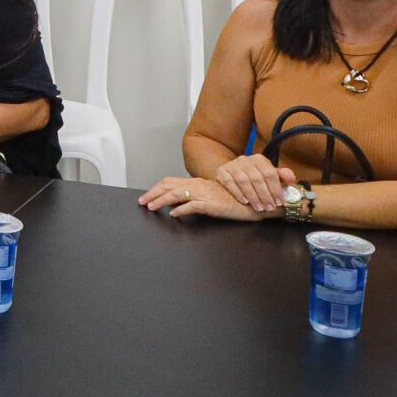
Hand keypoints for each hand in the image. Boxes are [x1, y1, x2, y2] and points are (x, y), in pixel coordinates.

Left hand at [137, 174, 265, 222]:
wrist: (254, 200)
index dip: (156, 188)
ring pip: (176, 194)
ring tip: (151, 207)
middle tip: (142, 202)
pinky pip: (192, 206)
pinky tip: (174, 215)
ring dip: (161, 201)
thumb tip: (174, 203)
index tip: (146, 196)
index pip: (170, 182)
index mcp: (196, 183)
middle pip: (169, 186)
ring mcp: (204, 194)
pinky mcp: (211, 204)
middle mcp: (198, 185)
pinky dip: (180, 210)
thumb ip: (193, 196)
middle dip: (153, 193)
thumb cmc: (232, 199)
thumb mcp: (210, 195)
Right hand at [207, 153, 293, 214]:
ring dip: (253, 196)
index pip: (270, 173)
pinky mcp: (221, 171)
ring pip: (244, 181)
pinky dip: (238, 193)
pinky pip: (229, 182)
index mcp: (259, 159)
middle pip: (257, 178)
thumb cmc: (253, 181)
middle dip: (265, 195)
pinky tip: (245, 201)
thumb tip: (292, 179)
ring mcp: (232, 164)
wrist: (230, 179)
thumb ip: (281, 177)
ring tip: (259, 208)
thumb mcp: (268, 178)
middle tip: (270, 208)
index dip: (276, 189)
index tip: (279, 202)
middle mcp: (245, 159)